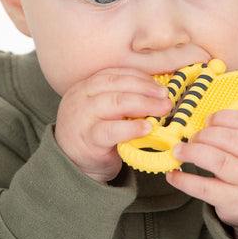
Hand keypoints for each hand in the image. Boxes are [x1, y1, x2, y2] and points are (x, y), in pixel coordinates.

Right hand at [55, 68, 171, 183]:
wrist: (72, 165)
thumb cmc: (94, 134)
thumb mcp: (103, 110)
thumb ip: (122, 98)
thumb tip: (157, 93)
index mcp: (86, 85)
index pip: (116, 73)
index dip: (141, 77)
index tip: (159, 86)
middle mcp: (81, 96)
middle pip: (117, 84)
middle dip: (146, 89)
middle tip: (166, 97)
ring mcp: (82, 116)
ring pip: (116, 102)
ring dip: (145, 104)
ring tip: (163, 109)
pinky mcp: (87, 138)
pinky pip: (111, 130)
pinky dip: (132, 128)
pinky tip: (147, 128)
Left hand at [166, 109, 237, 238]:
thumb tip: (201, 124)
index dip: (223, 117)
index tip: (208, 120)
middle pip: (233, 140)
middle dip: (206, 135)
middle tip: (192, 138)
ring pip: (220, 162)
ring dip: (193, 152)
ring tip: (179, 151)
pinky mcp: (234, 202)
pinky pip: (205, 188)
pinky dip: (184, 180)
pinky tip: (173, 175)